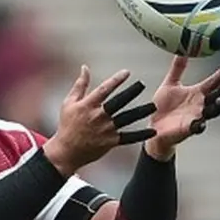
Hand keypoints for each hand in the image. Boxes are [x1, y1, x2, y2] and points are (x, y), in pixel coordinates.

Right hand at [43, 65, 157, 175]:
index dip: (116, 80)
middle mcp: (99, 116)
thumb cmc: (67, 125)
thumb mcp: (69, 103)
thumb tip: (85, 68)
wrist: (66, 151)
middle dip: (131, 92)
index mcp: (88, 105)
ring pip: (127, 118)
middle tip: (142, 84)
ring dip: (141, 111)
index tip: (127, 72)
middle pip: (118, 102)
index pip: (104, 89)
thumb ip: (80, 85)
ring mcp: (106, 129)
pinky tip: (152, 132)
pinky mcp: (111, 141)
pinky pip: (129, 137)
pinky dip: (141, 135)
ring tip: (153, 106)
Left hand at [146, 56, 219, 159]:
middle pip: (217, 97)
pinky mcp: (188, 128)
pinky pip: (197, 127)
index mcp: (196, 93)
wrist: (153, 126)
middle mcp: (199, 105)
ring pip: (212, 112)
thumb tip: (181, 50)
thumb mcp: (170, 84)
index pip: (212, 83)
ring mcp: (195, 117)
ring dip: (217, 107)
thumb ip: (177, 68)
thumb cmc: (164, 106)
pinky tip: (201, 122)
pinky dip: (200, 125)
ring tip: (219, 100)